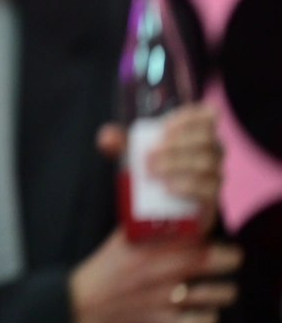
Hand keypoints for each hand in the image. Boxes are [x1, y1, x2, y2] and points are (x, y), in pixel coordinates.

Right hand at [70, 228, 240, 322]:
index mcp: (155, 242)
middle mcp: (167, 267)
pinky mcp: (168, 321)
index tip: (211, 231)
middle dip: (229, 258)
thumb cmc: (103, 270)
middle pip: (223, 259)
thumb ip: (144, 225)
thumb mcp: (121, 239)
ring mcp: (170, 295)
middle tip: (225, 259)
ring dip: (222, 290)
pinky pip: (206, 321)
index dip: (213, 225)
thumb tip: (163, 211)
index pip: (201, 226)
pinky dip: (207, 316)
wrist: (83, 303)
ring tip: (216, 287)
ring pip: (222, 292)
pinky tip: (200, 310)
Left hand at [97, 102, 224, 232]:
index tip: (163, 128)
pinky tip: (167, 188)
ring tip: (151, 173)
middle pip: (205, 139)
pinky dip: (186, 186)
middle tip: (147, 157)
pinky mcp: (212, 196)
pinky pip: (207, 188)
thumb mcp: (133, 152)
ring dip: (176, 165)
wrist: (160, 207)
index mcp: (197, 131)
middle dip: (175, 145)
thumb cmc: (151, 167)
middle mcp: (212, 149)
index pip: (205, 116)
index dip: (189, 118)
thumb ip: (119, 142)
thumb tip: (106, 138)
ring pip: (205, 163)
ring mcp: (215, 172)